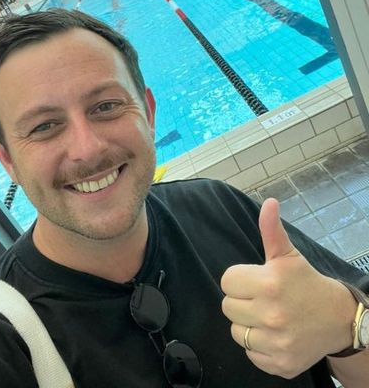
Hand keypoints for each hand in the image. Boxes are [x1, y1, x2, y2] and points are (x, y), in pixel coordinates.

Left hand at [221, 198, 355, 378]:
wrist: (339, 319)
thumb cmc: (307, 282)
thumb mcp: (288, 255)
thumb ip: (272, 230)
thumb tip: (268, 202)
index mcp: (269, 283)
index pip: (227, 281)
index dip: (239, 279)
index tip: (255, 281)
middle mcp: (271, 314)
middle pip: (227, 306)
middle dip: (242, 300)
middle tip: (262, 298)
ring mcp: (276, 343)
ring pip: (236, 331)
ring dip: (248, 324)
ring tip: (268, 316)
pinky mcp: (280, 364)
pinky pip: (250, 353)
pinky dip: (259, 346)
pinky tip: (275, 335)